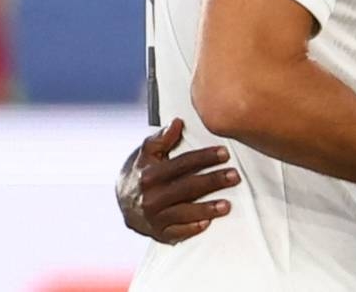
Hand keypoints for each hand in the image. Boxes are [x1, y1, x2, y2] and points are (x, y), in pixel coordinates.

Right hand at [115, 117, 240, 243]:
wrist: (121, 201)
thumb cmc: (139, 172)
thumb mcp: (146, 152)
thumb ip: (162, 138)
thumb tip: (177, 123)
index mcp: (150, 175)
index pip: (183, 163)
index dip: (205, 157)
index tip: (224, 153)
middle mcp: (151, 197)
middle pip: (188, 187)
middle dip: (213, 181)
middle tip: (234, 176)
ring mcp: (154, 217)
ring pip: (184, 213)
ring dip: (207, 209)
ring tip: (227, 205)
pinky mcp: (158, 233)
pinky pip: (177, 233)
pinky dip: (191, 229)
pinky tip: (207, 223)